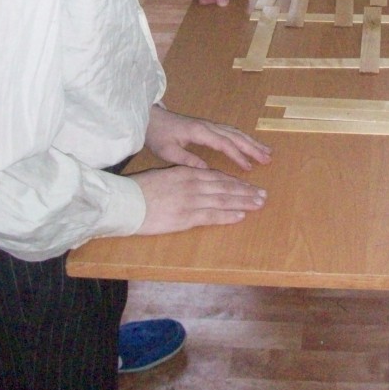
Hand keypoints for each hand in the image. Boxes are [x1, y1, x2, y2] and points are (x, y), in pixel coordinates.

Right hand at [131, 165, 267, 234]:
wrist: (126, 202)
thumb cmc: (140, 191)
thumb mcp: (165, 177)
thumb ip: (183, 178)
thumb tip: (197, 181)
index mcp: (187, 173)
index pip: (217, 177)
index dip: (235, 182)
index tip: (249, 186)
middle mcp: (193, 183)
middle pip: (225, 186)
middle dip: (246, 191)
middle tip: (263, 195)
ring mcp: (191, 200)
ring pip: (224, 199)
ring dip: (243, 201)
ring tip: (258, 204)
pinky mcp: (186, 216)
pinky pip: (212, 215)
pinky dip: (228, 215)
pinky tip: (241, 215)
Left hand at [145, 105, 272, 170]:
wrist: (152, 119)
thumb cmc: (158, 135)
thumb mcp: (168, 151)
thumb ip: (187, 160)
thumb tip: (207, 172)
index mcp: (200, 132)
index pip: (224, 144)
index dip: (238, 156)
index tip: (249, 168)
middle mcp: (208, 126)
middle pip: (235, 136)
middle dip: (252, 147)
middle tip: (268, 158)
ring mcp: (210, 125)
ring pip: (235, 132)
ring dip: (251, 142)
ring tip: (266, 152)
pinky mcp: (208, 127)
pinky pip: (230, 131)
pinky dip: (243, 138)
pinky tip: (250, 144)